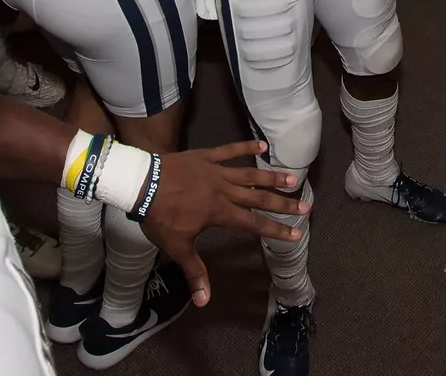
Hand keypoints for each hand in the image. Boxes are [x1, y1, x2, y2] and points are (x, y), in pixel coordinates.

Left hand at [140, 140, 307, 306]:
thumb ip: (194, 271)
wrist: (141, 183)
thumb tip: (204, 301)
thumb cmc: (159, 216)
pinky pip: (229, 150)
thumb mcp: (177, 247)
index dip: (275, 229)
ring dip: (271, 176)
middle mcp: (224, 191)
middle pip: (258, 197)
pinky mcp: (206, 156)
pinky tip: (261, 144)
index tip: (296, 232)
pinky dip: (245, 146)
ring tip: (292, 176)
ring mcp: (216, 171)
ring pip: (249, 173)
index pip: (253, 223)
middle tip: (305, 205)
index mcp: (219, 212)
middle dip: (282, 204)